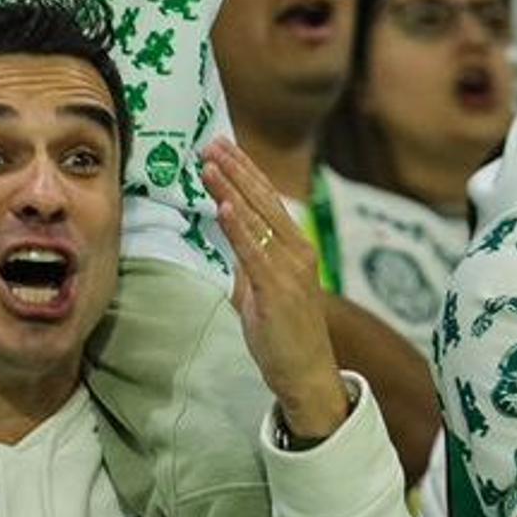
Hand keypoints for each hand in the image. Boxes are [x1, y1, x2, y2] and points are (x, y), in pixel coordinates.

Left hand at [201, 140, 349, 446]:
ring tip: (209, 163)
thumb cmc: (284, 335)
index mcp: (295, 247)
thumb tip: (229, 235)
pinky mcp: (278, 289)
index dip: (244, 171)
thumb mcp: (262, 289)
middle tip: (211, 141)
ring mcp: (289, 268)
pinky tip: (223, 205)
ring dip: (231, 187)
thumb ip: (250, 260)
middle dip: (235, 168)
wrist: (307, 375)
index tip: (222, 146)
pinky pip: (254, 251)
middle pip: (262, 199)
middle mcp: (297, 250)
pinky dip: (238, 226)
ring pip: (257, 218)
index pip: (266, 200)